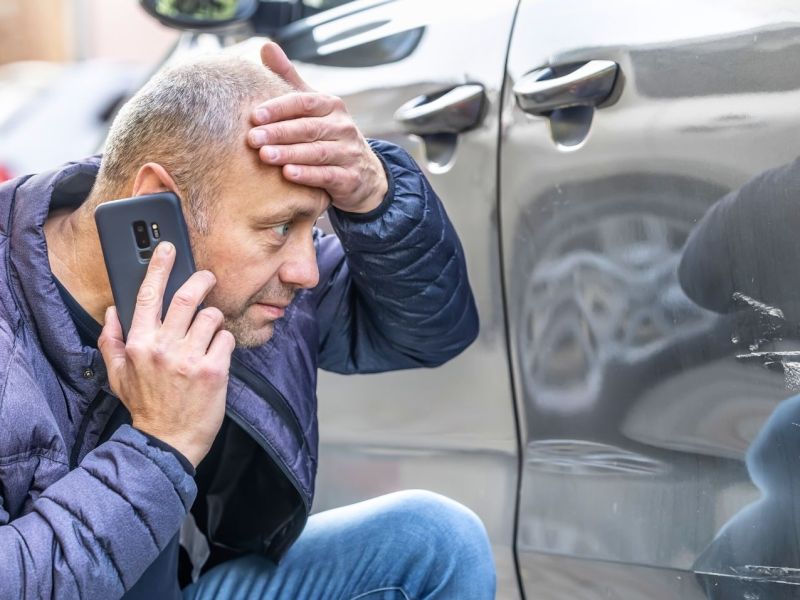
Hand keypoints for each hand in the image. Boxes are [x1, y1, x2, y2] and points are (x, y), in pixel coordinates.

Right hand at [98, 242, 234, 467]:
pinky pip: (226, 339)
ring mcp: (190, 358)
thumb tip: (113, 311)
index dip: (159, 267)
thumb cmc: (146, 406)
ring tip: (209, 332)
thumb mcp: (118, 375)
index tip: (168, 249)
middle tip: (207, 278)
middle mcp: (163, 347)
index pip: (147, 295)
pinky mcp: (214, 370)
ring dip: (214, 318)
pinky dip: (225, 342)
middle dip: (201, 281)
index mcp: (139, 344)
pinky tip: (217, 355)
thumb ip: (112, 340)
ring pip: (211, 316)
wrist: (168, 442)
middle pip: (186, 297)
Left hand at [248, 41, 387, 212]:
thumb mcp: (313, 107)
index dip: (279, 108)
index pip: (304, 102)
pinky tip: (289, 174)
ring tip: (265, 156)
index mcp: (332, 106)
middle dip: (279, 133)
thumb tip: (266, 46)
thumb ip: (289, 78)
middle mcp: (343, 127)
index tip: (254, 115)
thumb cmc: (328, 135)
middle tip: (253, 138)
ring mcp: (349, 153)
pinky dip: (308, 175)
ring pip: (317, 152)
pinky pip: (328, 175)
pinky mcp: (350, 178)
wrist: (364, 174)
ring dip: (290, 154)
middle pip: (308, 128)